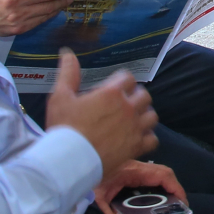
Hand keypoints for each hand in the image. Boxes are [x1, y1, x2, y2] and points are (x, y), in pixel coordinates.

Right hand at [43, 50, 157, 176]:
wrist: (69, 161)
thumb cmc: (63, 127)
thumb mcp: (60, 96)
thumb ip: (68, 73)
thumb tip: (67, 52)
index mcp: (112, 93)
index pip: (128, 77)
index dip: (120, 81)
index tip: (112, 88)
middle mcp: (128, 108)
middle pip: (144, 95)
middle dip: (135, 97)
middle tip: (122, 104)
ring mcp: (135, 129)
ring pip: (152, 116)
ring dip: (144, 115)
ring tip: (132, 119)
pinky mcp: (137, 148)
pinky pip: (153, 139)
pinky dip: (147, 137)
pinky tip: (136, 138)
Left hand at [94, 160, 184, 213]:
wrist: (72, 166)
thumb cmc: (85, 179)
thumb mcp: (97, 200)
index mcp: (133, 170)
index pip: (163, 175)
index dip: (176, 187)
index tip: (182, 202)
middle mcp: (136, 167)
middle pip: (163, 173)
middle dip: (174, 188)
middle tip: (178, 207)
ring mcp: (132, 167)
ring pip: (156, 173)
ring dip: (165, 186)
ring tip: (169, 204)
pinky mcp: (127, 170)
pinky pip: (148, 175)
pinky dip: (155, 185)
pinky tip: (151, 199)